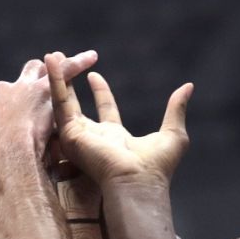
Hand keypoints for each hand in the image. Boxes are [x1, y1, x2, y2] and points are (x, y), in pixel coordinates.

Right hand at [0, 50, 97, 181]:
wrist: (5, 161)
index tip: (4, 129)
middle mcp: (0, 92)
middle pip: (12, 84)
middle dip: (21, 86)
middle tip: (31, 94)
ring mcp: (23, 89)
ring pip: (38, 71)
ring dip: (50, 70)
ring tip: (61, 65)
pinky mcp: (46, 90)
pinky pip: (67, 71)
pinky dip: (78, 63)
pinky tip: (92, 58)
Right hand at [47, 50, 192, 187]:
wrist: (138, 182)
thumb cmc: (157, 167)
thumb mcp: (173, 133)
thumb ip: (176, 109)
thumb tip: (188, 86)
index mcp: (115, 138)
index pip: (105, 110)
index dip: (100, 91)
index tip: (93, 74)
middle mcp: (94, 138)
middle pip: (79, 106)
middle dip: (71, 85)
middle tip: (63, 63)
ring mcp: (79, 137)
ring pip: (65, 102)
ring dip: (57, 79)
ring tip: (50, 56)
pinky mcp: (70, 134)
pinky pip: (60, 103)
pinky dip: (56, 82)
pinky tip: (52, 63)